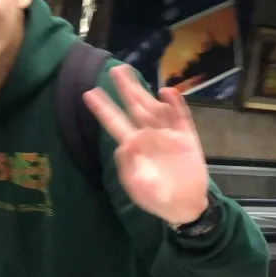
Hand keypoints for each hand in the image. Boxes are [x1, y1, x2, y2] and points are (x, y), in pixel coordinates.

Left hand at [84, 65, 208, 225]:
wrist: (184, 206)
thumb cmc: (156, 198)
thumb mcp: (137, 185)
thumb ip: (129, 166)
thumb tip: (125, 144)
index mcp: (133, 146)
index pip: (114, 123)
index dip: (103, 108)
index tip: (89, 93)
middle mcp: (148, 135)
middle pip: (134, 107)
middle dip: (125, 89)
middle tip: (115, 69)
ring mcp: (168, 134)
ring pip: (154, 107)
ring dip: (145, 91)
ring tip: (134, 73)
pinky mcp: (187, 137)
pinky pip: (180, 117)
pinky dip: (175, 104)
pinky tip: (167, 92)